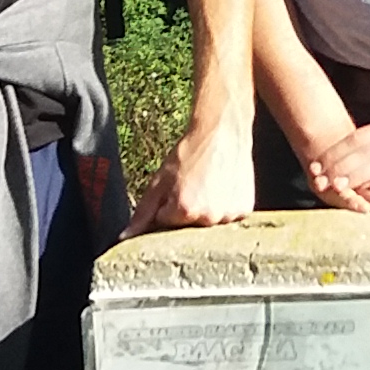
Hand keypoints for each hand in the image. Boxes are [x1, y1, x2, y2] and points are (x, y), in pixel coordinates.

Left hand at [137, 119, 256, 231]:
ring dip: (206, 212)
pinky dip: (224, 208)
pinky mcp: (244, 211)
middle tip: (192, 187)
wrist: (222, 132)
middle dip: (185, 213)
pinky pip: (228, 218)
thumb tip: (125, 237)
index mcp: (184, 211)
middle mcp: (208, 218)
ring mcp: (229, 215)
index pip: (165, 225)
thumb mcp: (159, 180)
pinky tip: (222, 189)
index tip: (174, 191)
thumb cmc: (190, 153)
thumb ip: (143, 213)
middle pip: (188, 228)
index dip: (165, 208)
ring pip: (209, 224)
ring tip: (208, 186)